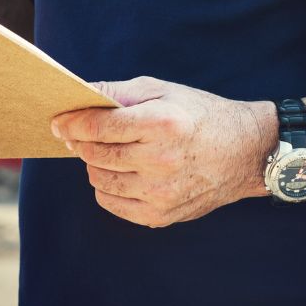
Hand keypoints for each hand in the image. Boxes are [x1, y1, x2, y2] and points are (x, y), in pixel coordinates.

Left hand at [52, 77, 275, 227]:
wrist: (246, 152)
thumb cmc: (200, 115)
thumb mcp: (163, 90)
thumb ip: (118, 92)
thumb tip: (78, 97)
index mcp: (162, 124)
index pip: (98, 126)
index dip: (72, 123)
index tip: (59, 122)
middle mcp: (161, 160)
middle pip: (95, 154)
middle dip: (83, 142)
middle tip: (84, 133)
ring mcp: (161, 192)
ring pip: (99, 180)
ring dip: (96, 164)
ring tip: (111, 151)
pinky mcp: (161, 215)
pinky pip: (112, 203)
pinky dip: (108, 187)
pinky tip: (123, 172)